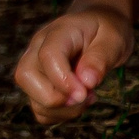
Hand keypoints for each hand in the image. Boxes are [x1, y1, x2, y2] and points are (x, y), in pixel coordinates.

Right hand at [14, 4, 133, 122]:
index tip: (87, 94)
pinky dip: (60, 115)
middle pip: (25, 76)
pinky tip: (79, 102)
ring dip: (63, 110)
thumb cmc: (106, 30)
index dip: (64, 80)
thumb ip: (100, 57)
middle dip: (56, 98)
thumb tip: (87, 81)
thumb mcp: (113, 38)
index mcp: (57, 33)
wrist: (97, 24)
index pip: (47, 57)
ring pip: (32, 97)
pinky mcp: (39, 84)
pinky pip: (40, 109)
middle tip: (88, 96)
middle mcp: (37, 49)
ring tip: (89, 97)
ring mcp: (35, 67)